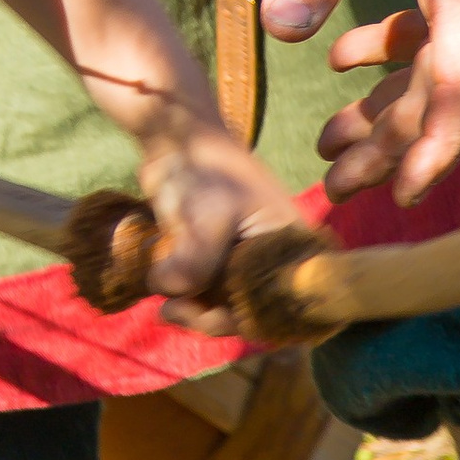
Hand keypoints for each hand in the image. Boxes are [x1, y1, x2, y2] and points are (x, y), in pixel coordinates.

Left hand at [135, 114, 313, 330]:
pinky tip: (165, 289)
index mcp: (293, 250)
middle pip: (249, 312)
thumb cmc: (206, 170)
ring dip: (194, 309)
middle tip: (171, 310)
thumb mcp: (208, 220)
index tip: (206, 315)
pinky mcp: (218, 259)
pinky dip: (186, 297)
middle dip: (211, 317)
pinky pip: (206, 293)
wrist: (177, 139)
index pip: (281, 306)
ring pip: (223, 306)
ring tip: (166, 303)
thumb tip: (167, 295)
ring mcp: (245, 261)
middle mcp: (275, 261)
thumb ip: (195, 267)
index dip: (247, 320)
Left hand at [260, 0, 459, 205]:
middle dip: (393, 145)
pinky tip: (341, 63)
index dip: (436, 148)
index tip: (400, 194)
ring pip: (444, 72)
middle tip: (334, 186)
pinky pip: (445, 39)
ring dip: (389, 109)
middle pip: (450, 93)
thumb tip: (278, 31)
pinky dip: (397, 59)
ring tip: (329, 145)